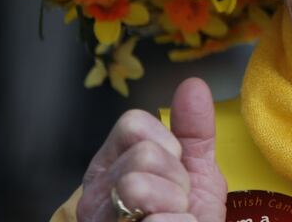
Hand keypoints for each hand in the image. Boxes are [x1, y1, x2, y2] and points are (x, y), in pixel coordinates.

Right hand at [76, 78, 227, 221]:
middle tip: (177, 201)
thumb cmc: (186, 220)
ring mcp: (101, 221)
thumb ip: (194, 131)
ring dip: (175, 205)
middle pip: (141, 155)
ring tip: (173, 218)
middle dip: (176, 179)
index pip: (132, 123)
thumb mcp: (195, 173)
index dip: (167, 143)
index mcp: (112, 166)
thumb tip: (192, 85)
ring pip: (137, 186)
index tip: (176, 168)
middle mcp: (96, 195)